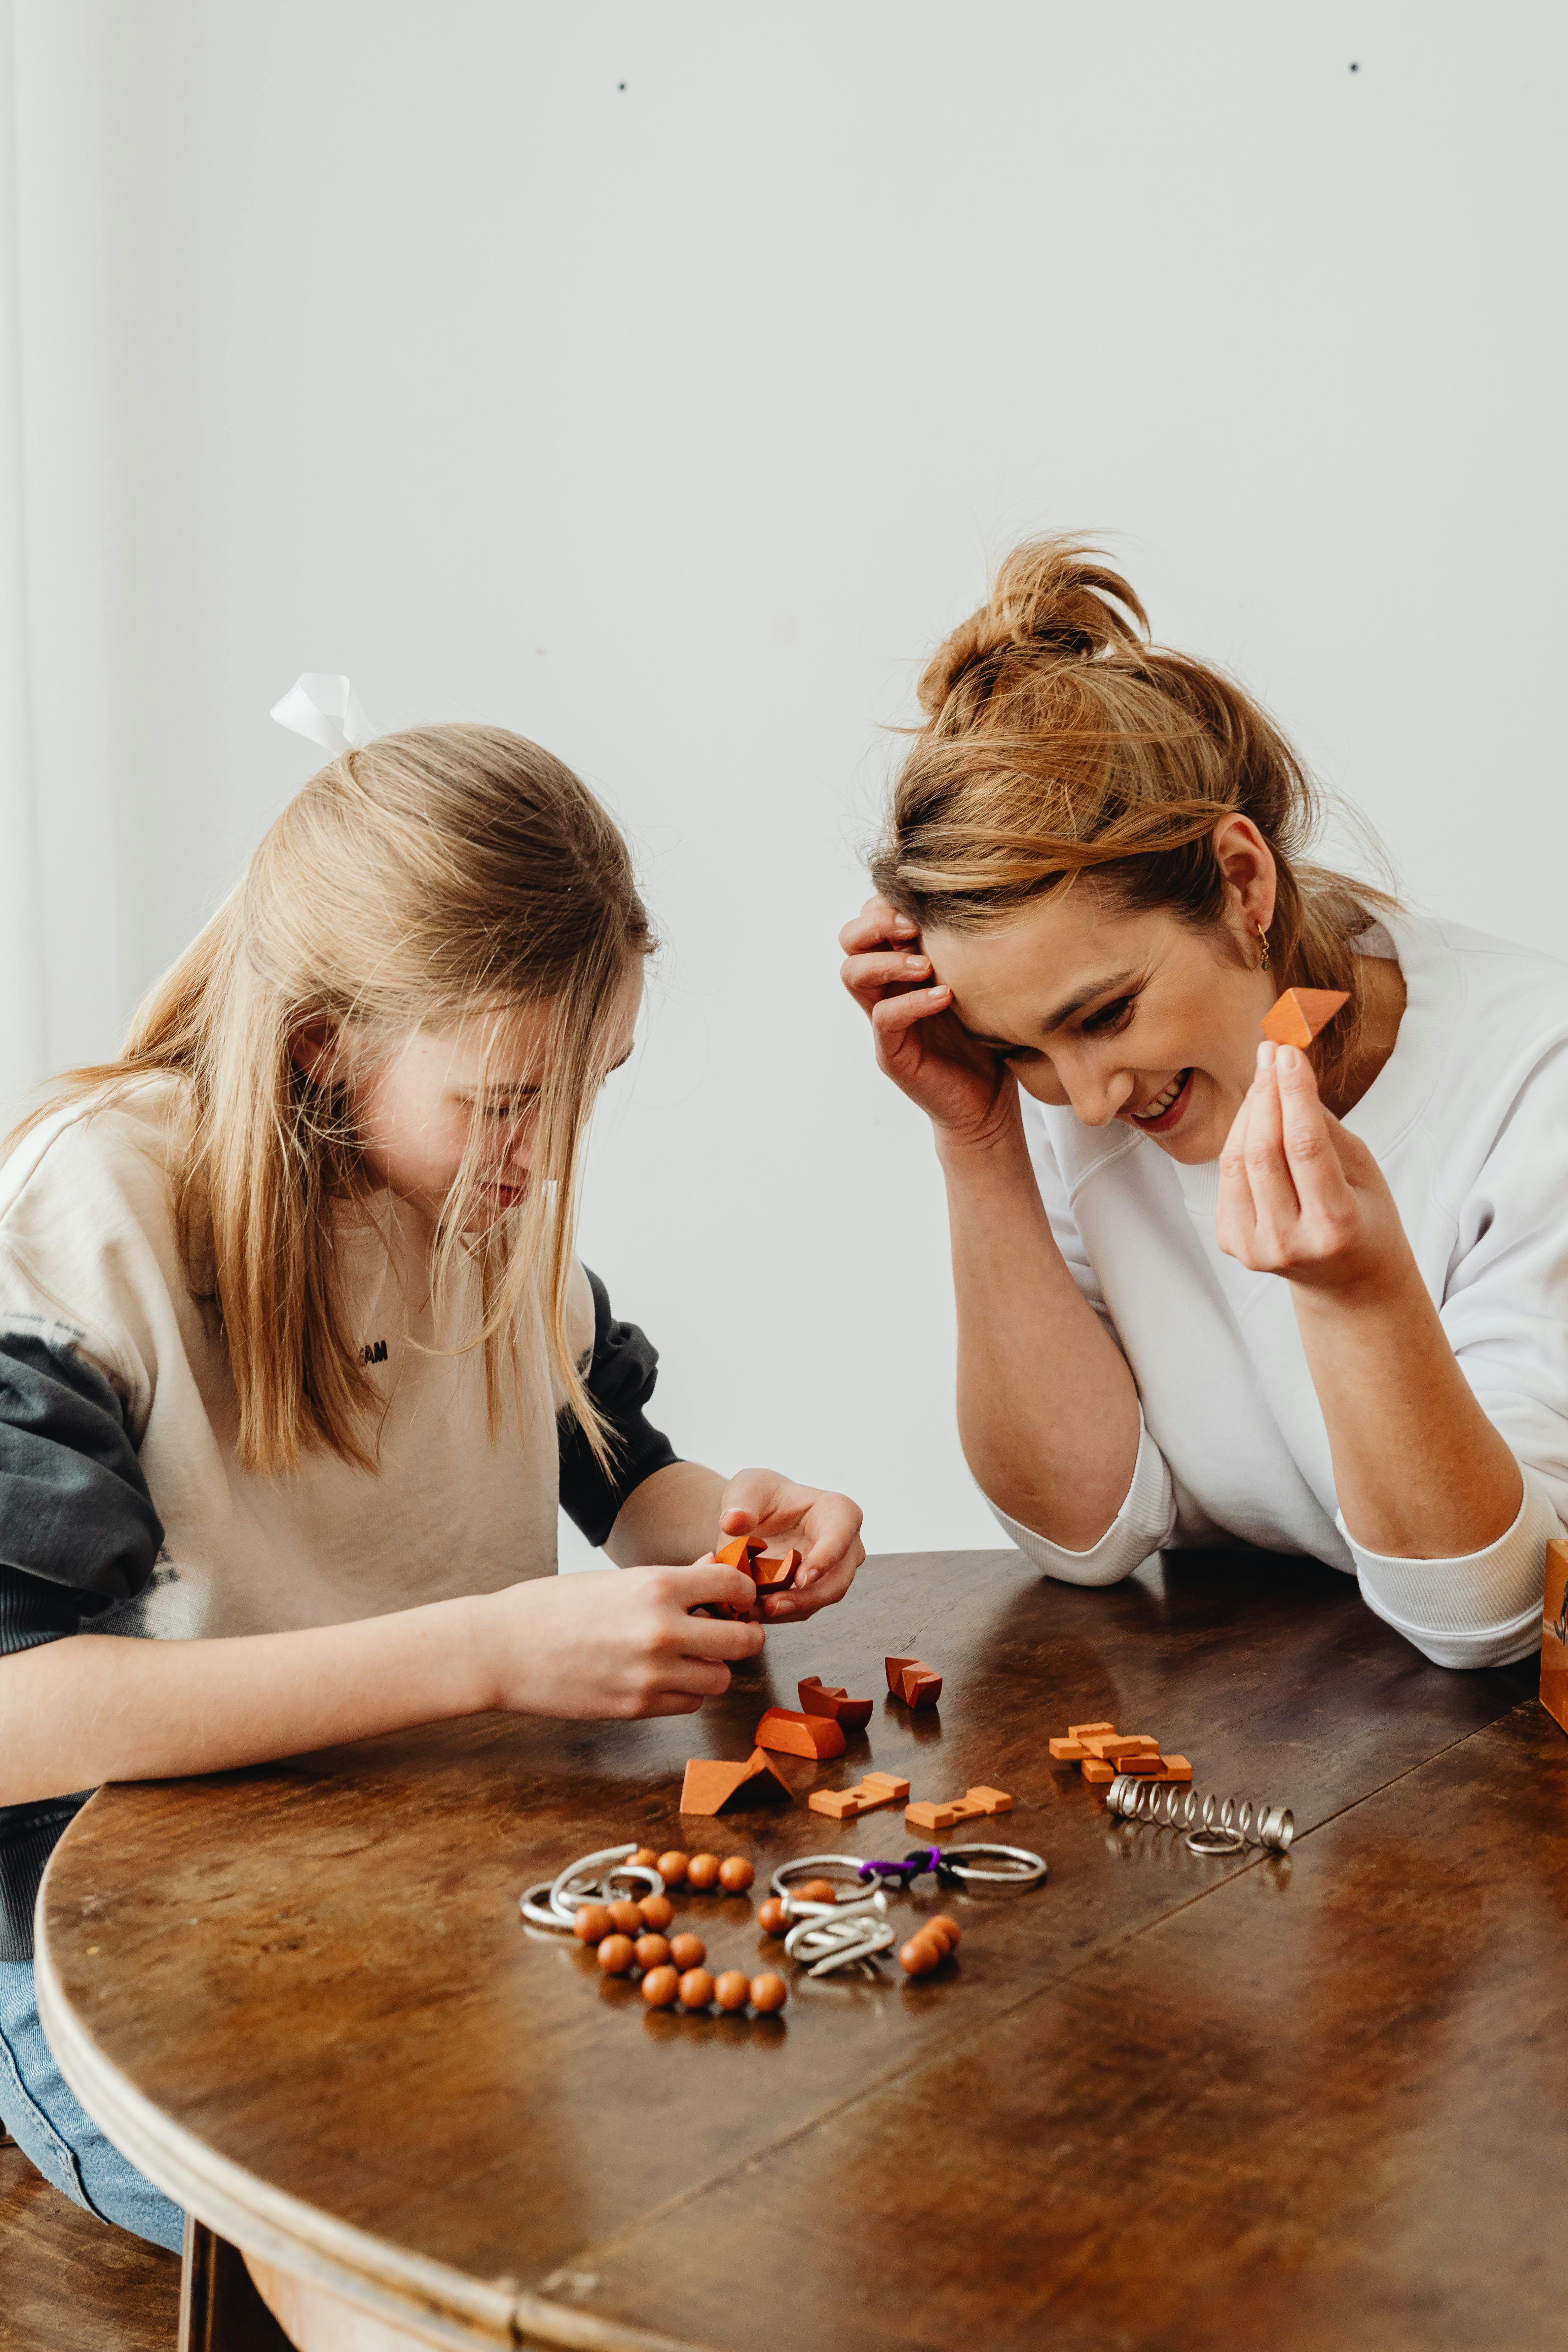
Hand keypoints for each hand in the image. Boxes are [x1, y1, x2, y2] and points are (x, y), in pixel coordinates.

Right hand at [483, 1560, 763, 1718]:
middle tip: (726, 1631)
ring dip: (711, 1668)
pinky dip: (684, 1693)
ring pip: (720, 1679)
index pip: (734, 1585)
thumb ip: (670, 1583)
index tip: (736, 1597)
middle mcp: (662, 1630)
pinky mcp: (637, 1708)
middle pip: (743, 1641)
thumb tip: (715, 1576)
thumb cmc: (553, 1607)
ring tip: (686, 1656)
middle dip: (741, 1635)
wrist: (501, 1649)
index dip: (742, 1591)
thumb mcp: (615, 1580)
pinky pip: (688, 1704)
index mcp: (656, 1585)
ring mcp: (651, 1674)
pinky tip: (660, 1678)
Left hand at [714, 1469, 865, 1621]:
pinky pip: (803, 1609)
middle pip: (836, 1580)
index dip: (824, 1560)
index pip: (839, 1538)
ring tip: (754, 1612)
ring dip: (789, 1610)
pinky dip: (779, 1613)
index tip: (801, 1578)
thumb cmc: (759, 1494)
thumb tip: (734, 1522)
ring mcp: (834, 1571)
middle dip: (805, 1598)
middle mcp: (845, 1545)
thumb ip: (741, 1504)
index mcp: (839, 1512)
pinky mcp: (815, 1590)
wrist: (755, 1513)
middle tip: (771, 1606)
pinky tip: (753, 1612)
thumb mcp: (747, 1489)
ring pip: (820, 1600)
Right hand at [839, 896, 1019, 1149]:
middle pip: (850, 941)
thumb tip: (983, 898)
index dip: (887, 902)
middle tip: (911, 927)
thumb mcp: (981, 981)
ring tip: (925, 966)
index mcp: (904, 964)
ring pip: (854, 974)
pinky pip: (884, 1018)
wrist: (989, 1102)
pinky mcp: (892, 1052)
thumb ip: (969, 948)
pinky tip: (943, 997)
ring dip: (887, 961)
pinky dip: (911, 1003)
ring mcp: (885, 1020)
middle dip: (874, 923)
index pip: (872, 919)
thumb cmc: (988, 1036)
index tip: (922, 900)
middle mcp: (887, 987)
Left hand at [1216, 1042, 1409, 1295]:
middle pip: (1264, 1152)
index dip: (1294, 1094)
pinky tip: (1254, 1115)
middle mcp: (1290, 1242)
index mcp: (1335, 1226)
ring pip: (1237, 1162)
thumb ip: (1325, 1130)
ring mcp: (1255, 1248)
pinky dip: (1238, 1139)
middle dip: (1266, 1093)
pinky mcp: (1232, 1244)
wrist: (1347, 1282)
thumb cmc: (1364, 1218)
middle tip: (1271, 1051)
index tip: (1290, 1053)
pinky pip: (1227, 1177)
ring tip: (1263, 1074)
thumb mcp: (1364, 1173)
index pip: (1305, 1147)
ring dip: (1248, 1111)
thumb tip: (1287, 1074)